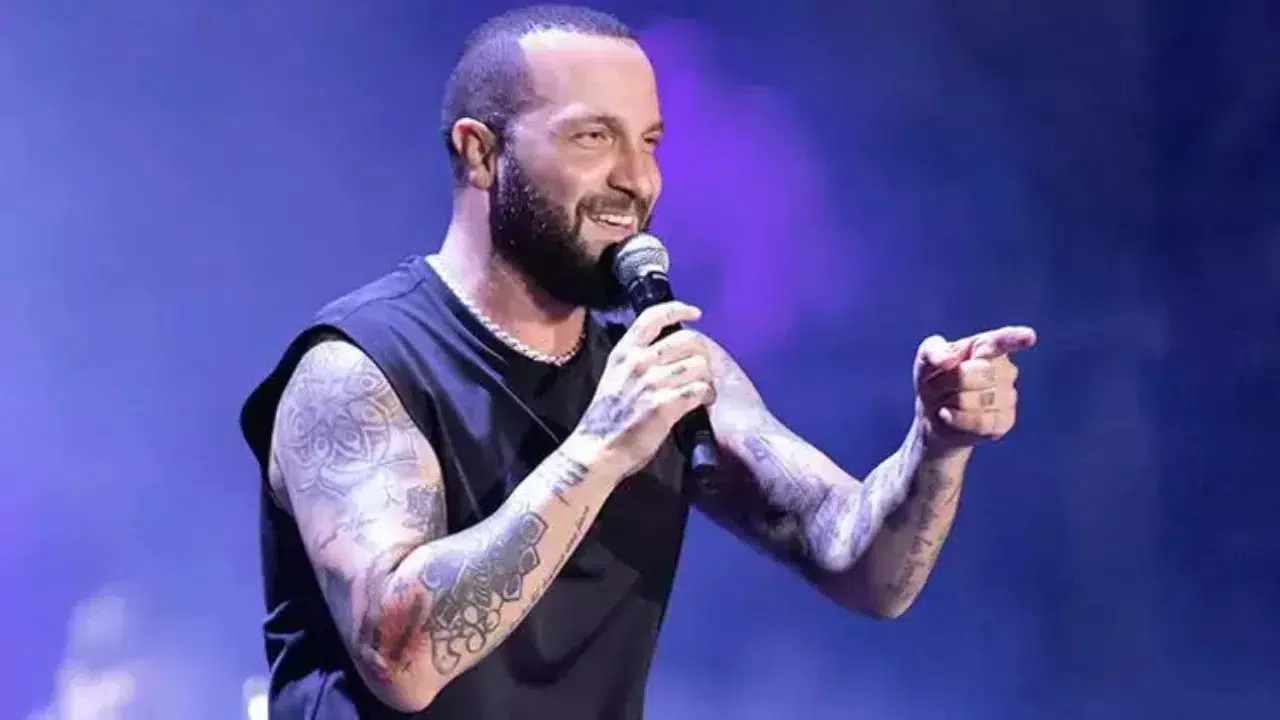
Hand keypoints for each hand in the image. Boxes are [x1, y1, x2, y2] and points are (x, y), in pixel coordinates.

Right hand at [572, 302, 716, 475]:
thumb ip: (637, 362)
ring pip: (699, 365)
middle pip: (688, 340)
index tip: (696, 313)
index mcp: (624, 352)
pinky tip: (703, 402)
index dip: (679, 309)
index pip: (653, 317)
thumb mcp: (614, 377)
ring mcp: (653, 382)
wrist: (597, 450)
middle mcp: (639, 362)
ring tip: (704, 388)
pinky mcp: (665, 405)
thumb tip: (668, 355)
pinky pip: (700, 389)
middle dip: (702, 353)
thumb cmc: (606, 417)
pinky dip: (707, 395)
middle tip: (702, 369)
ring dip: (707, 377)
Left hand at [913, 325, 1036, 452]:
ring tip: (949, 400)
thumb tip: (948, 360)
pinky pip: (978, 422)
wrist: (935, 415)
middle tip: (941, 385)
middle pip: (974, 374)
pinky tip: (951, 415)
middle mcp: (1005, 369)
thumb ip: (932, 351)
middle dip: (947, 381)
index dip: (1015, 338)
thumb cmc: (933, 379)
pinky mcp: (1005, 421)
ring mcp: (1009, 397)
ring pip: (973, 401)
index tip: (1028, 337)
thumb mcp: (925, 360)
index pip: (1002, 340)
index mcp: (988, 346)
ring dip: (950, 402)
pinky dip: (956, 420)